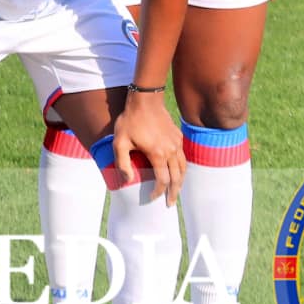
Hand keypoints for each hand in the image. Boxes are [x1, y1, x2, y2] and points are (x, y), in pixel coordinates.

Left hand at [112, 91, 184, 205]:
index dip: (158, 192)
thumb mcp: (119, 142)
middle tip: (170, 203)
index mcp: (158, 154)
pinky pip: (183, 157)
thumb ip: (122, 163)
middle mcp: (171, 151)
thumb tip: (127, 180)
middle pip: (177, 178)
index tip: (153, 198)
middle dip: (174, 193)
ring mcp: (177, 143)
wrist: (145, 100)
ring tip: (176, 191)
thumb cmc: (130, 121)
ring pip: (183, 168)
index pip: (162, 180)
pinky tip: (177, 172)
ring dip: (181, 182)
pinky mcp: (178, 137)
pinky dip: (182, 168)